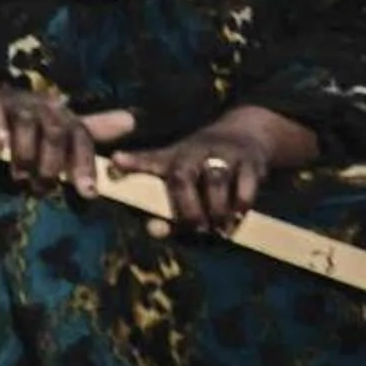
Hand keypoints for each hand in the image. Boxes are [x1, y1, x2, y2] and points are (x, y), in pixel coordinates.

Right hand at [0, 88, 135, 197]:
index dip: (85, 165)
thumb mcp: (55, 138)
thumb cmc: (21, 135)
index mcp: (61, 115)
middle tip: (43, 187)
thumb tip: (131, 119)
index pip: (81, 137)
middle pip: (57, 131)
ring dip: (26, 153)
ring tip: (19, 177)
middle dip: (52, 163)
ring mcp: (12, 99)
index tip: (88, 194)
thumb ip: (89, 133)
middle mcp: (40, 103)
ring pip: (28, 123)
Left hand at [111, 122, 276, 235]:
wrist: (248, 135)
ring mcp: (222, 154)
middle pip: (182, 176)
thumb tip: (155, 230)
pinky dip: (241, 204)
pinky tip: (238, 216)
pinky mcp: (249, 162)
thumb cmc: (204, 164)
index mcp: (174, 157)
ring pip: (214, 180)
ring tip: (218, 229)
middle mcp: (194, 152)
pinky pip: (245, 185)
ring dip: (216, 209)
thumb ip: (166, 205)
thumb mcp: (182, 172)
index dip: (132, 161)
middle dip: (186, 207)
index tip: (116, 161)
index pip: (149, 158)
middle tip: (196, 228)